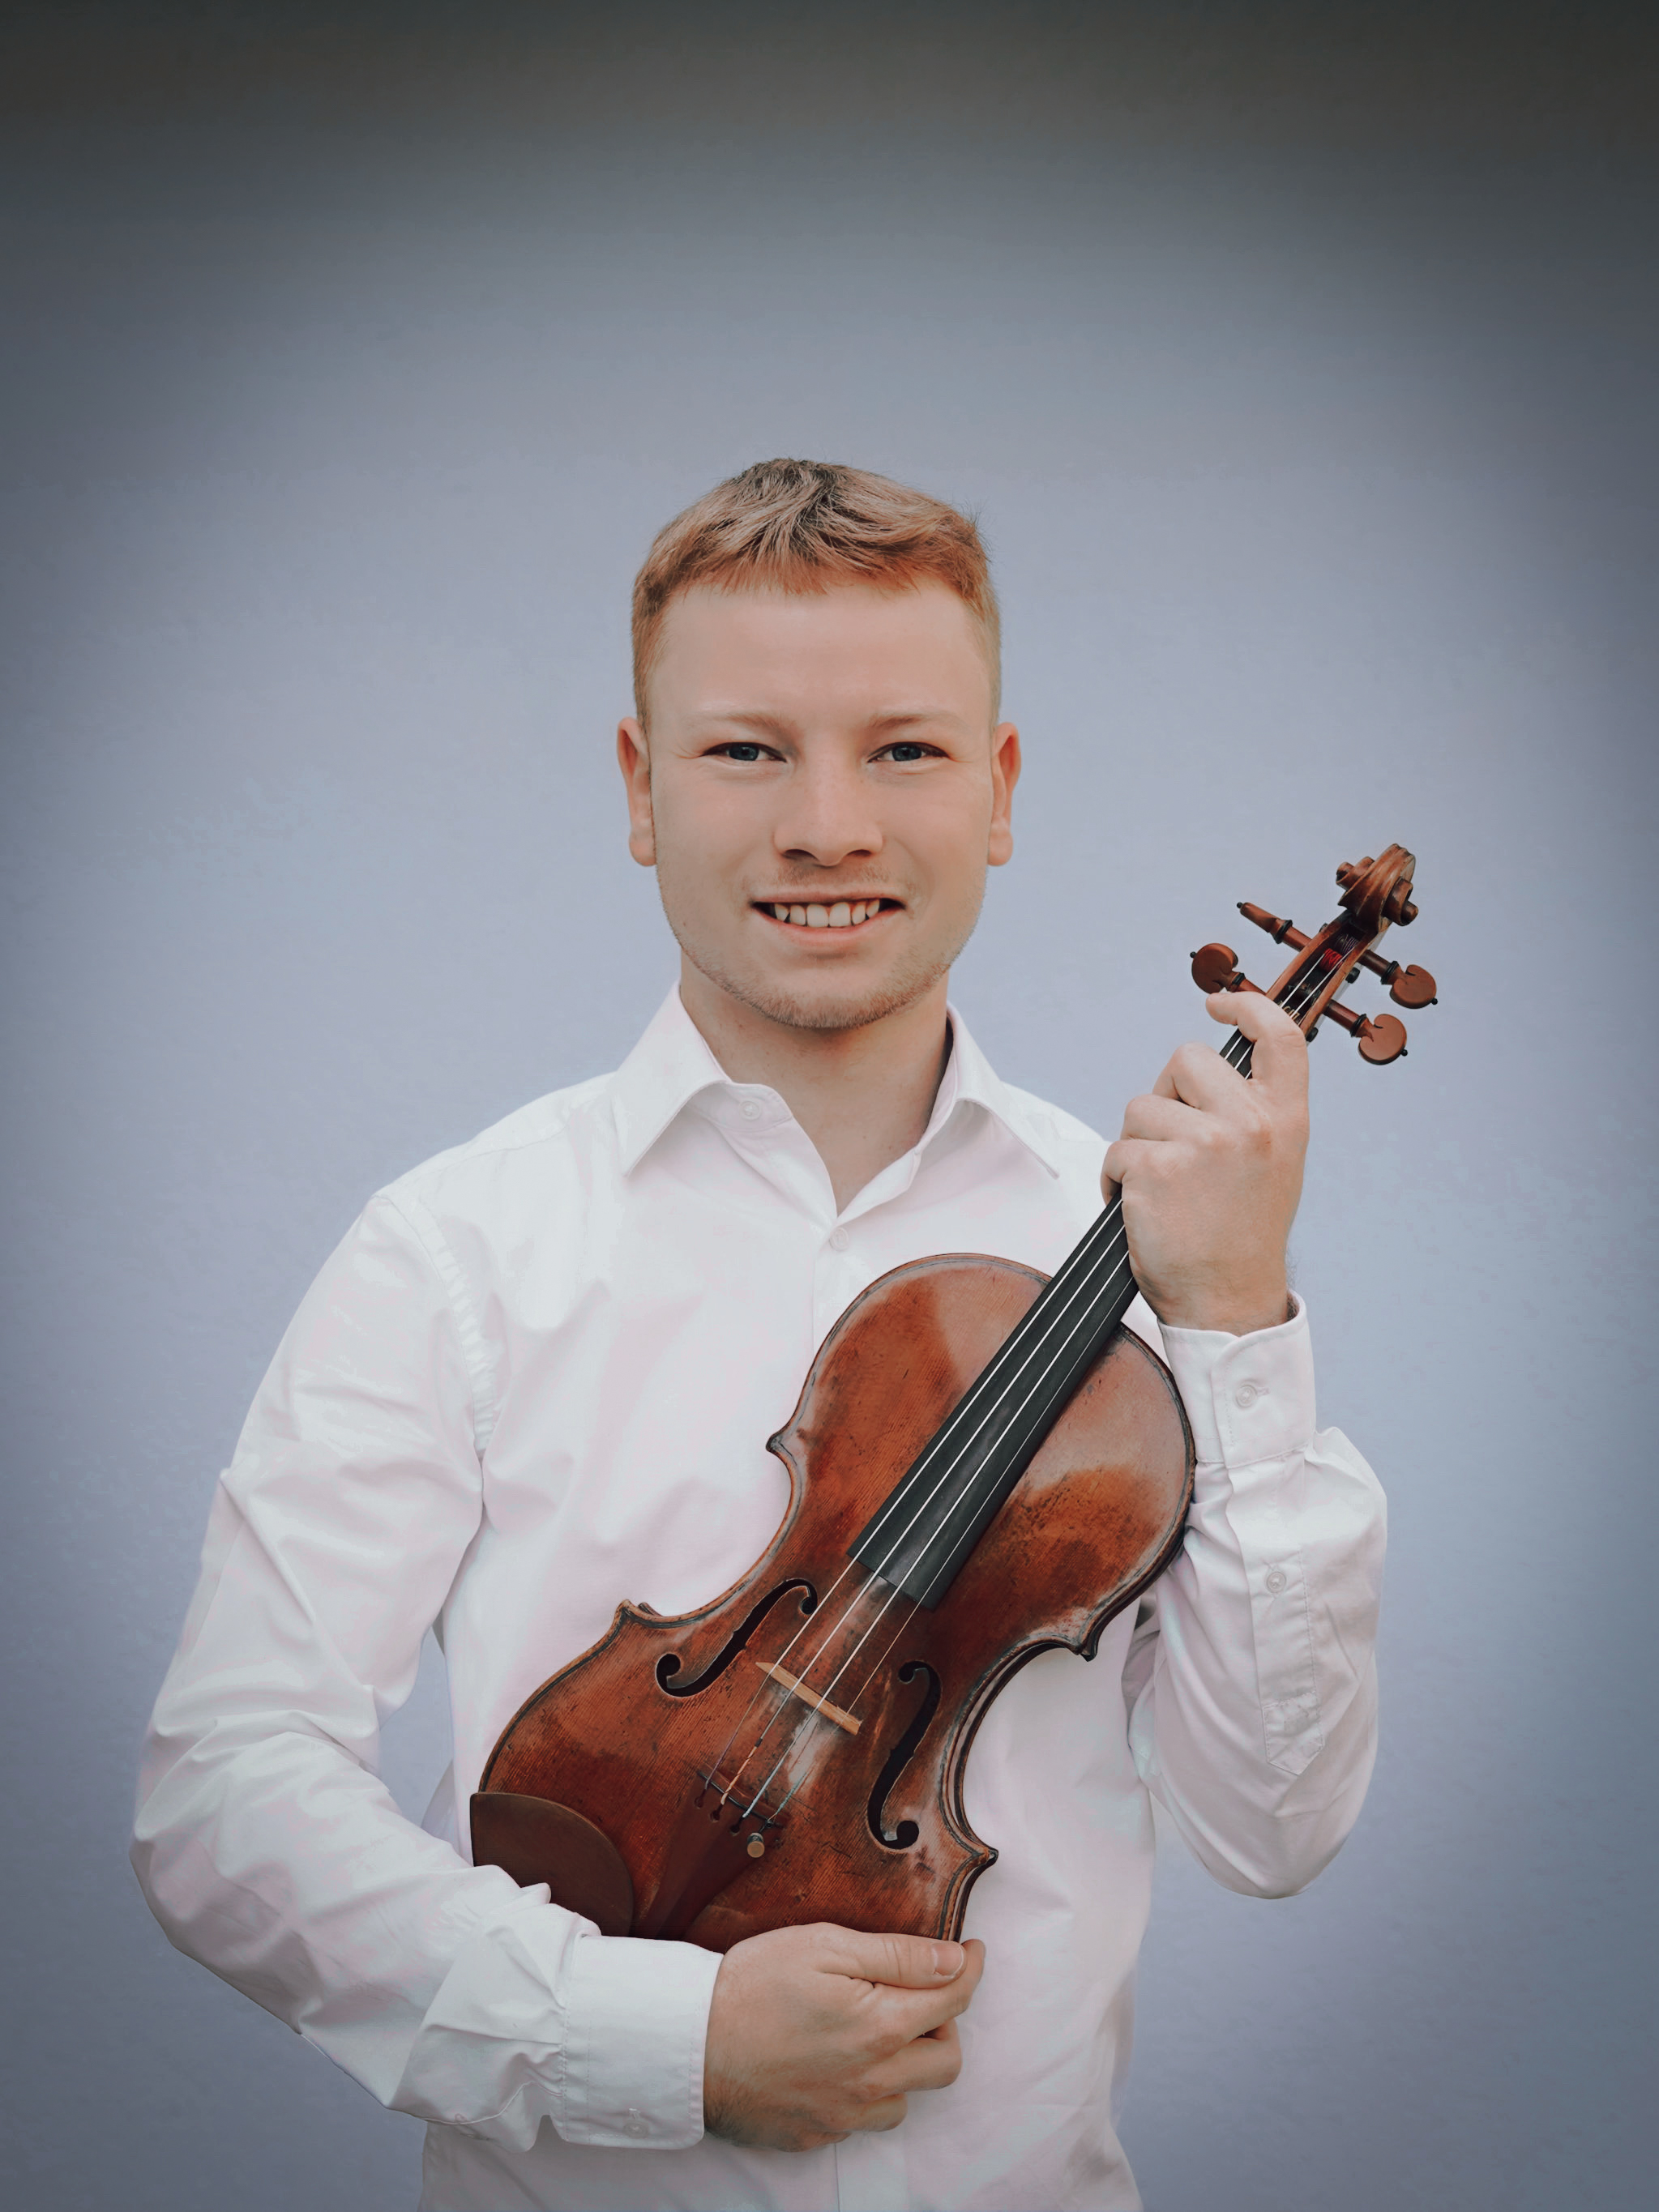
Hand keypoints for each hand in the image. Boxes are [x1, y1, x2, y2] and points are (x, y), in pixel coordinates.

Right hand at [702, 1921, 984, 2151]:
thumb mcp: (825, 1946)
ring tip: (875, 2029)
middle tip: (918, 1994)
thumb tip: (953, 1960)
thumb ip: (897, 1955)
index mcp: (880, 2029)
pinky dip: (866, 2091)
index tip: (971, 1950)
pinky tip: (837, 2060)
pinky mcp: (814, 2135)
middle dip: (945, 2024)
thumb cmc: (750, 1986)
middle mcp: (871, 2083)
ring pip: (906, 2099)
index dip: (970, 1969)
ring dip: (906, 2064)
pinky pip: (862, 2120)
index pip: (953, 2000)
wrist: (685, 2044)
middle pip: (946, 2062)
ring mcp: (843, 2116)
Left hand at [1101, 990, 1307, 1334]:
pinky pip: (1116, 1149)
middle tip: (1172, 1143)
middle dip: (1166, 1095)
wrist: (1229, 1302)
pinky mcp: (1158, 1167)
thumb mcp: (1275, 1165)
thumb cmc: (1241, 1237)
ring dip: (1137, 1145)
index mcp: (1285, 1119)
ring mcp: (1204, 1142)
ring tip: (1161, 1189)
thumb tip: (1203, 1075)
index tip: (1217, 1003)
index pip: (1279, 1037)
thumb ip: (1251, 1114)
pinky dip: (1115, 1179)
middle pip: (1186, 1060)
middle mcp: (1250, 1123)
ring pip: (1141, 1107)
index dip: (1247, 1005)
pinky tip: (1138, 1209)